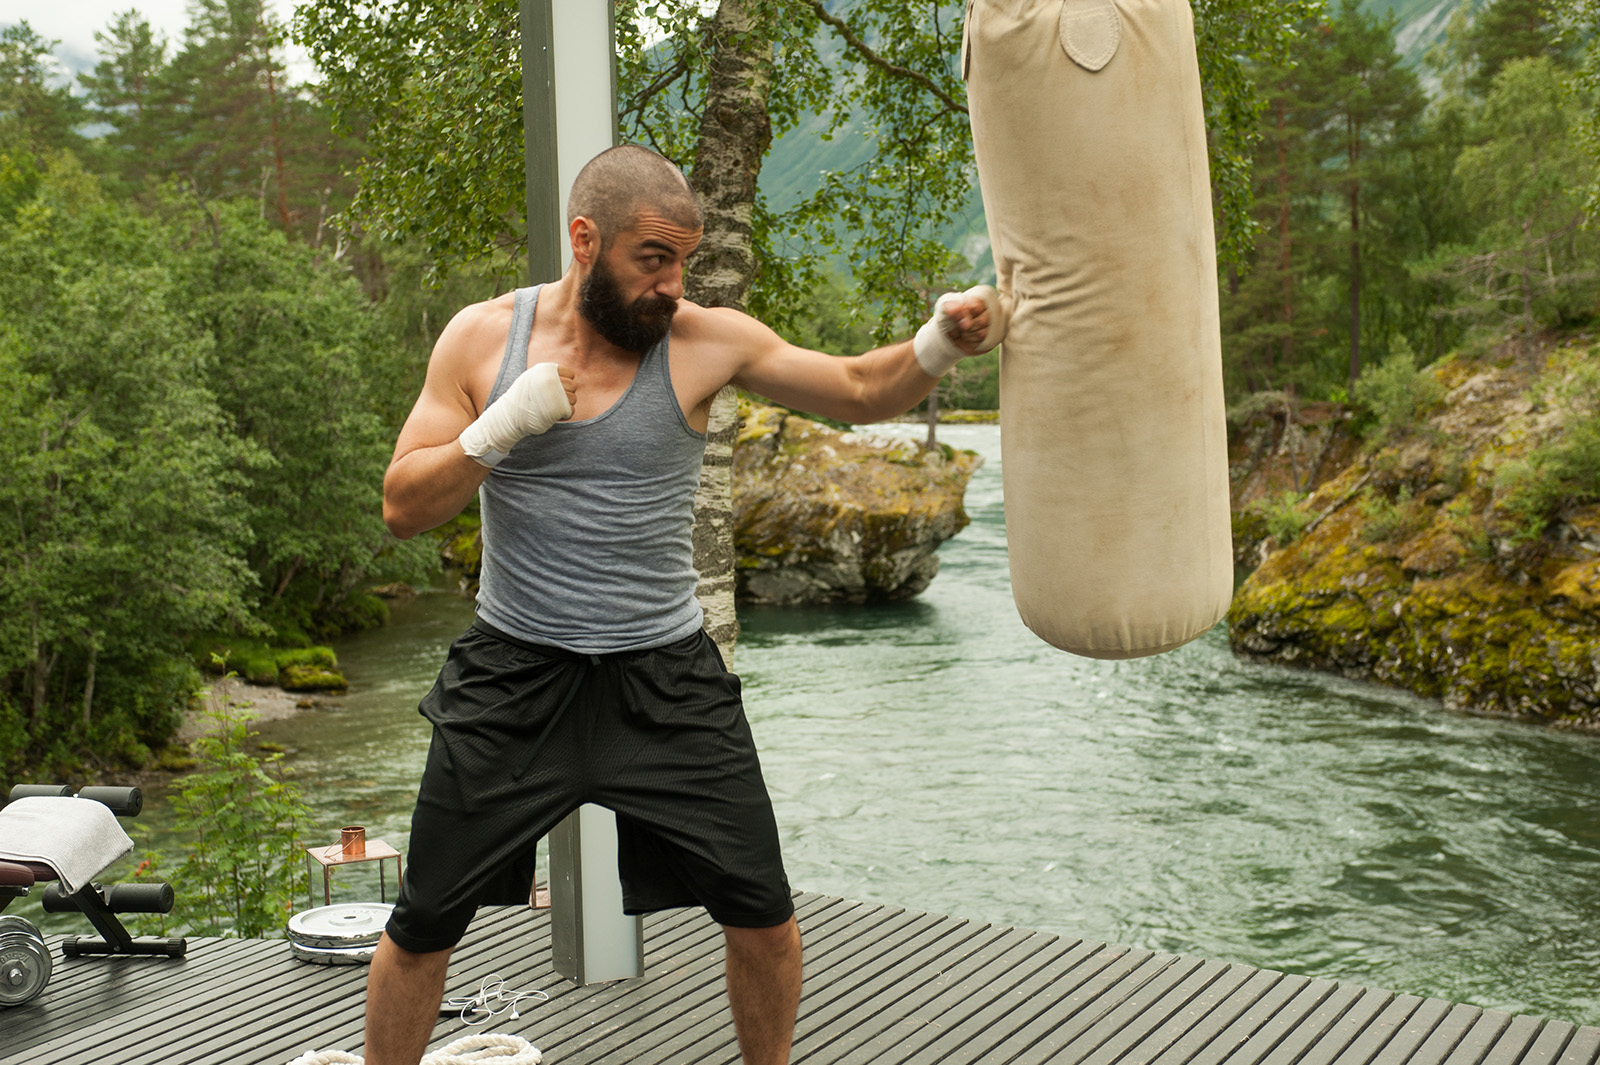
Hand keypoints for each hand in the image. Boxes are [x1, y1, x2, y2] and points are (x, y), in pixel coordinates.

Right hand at [458, 362, 575, 466]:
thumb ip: (546, 376)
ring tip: (556, 407)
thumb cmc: (521, 398)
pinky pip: (571, 410)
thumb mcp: (530, 379)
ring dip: (568, 404)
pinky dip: (566, 414)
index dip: (568, 381)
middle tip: (559, 400)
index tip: (560, 388)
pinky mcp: (557, 409)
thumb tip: (566, 376)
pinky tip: (557, 415)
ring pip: (574, 398)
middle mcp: (551, 380)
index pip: (570, 373)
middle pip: (573, 386)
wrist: (510, 416)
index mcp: (545, 371)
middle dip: (569, 393)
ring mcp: (555, 395)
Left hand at [912, 285, 1010, 375]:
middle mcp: (988, 311)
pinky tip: (967, 339)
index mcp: (979, 299)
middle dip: (968, 323)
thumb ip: (952, 307)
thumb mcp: (944, 308)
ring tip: (962, 332)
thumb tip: (964, 313)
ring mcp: (991, 325)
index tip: (960, 314)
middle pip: (985, 317)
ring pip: (984, 329)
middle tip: (960, 326)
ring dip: (970, 333)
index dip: (969, 310)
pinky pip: (985, 339)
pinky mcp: (991, 339)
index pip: (981, 303)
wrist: (944, 340)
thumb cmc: (944, 320)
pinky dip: (973, 340)